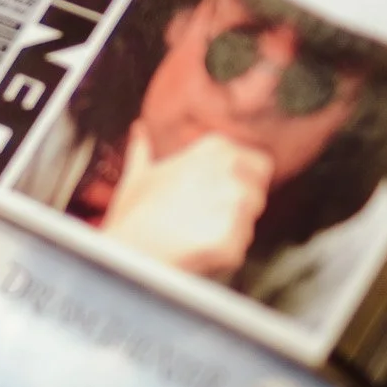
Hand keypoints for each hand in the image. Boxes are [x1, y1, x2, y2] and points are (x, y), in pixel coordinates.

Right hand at [98, 125, 271, 278]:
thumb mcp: (137, 173)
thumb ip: (144, 149)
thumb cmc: (132, 216)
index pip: (259, 164)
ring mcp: (236, 208)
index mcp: (217, 149)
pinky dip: (221, 254)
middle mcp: (233, 172)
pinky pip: (239, 249)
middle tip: (203, 216)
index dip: (242, 181)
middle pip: (258, 192)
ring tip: (194, 233)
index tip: (217, 192)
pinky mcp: (236, 242)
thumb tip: (139, 132)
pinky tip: (195, 249)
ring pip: (250, 223)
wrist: (127, 254)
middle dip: (239, 206)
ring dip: (231, 231)